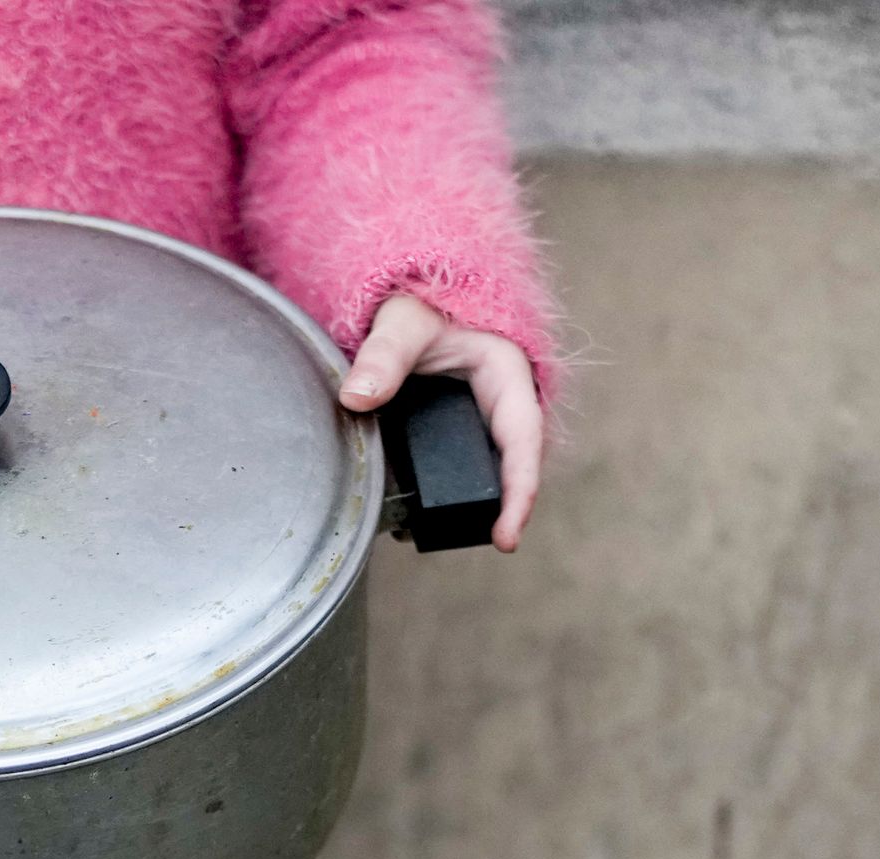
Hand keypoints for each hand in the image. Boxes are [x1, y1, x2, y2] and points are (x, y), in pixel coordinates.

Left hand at [336, 292, 543, 551]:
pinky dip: (443, 489)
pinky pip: (460, 465)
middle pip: (510, 464)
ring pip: (486, 469)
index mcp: (506, 374)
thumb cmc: (420, 300)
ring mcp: (482, 419)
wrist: (413, 294)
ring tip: (431, 532)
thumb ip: (382, 357)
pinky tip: (413, 515)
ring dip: (469, 502)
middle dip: (500, 506)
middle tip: (486, 542)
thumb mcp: (403, 322)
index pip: (523, 441)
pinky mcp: (458, 429)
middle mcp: (503, 402)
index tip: (507, 536)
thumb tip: (357, 398)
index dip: (520, 492)